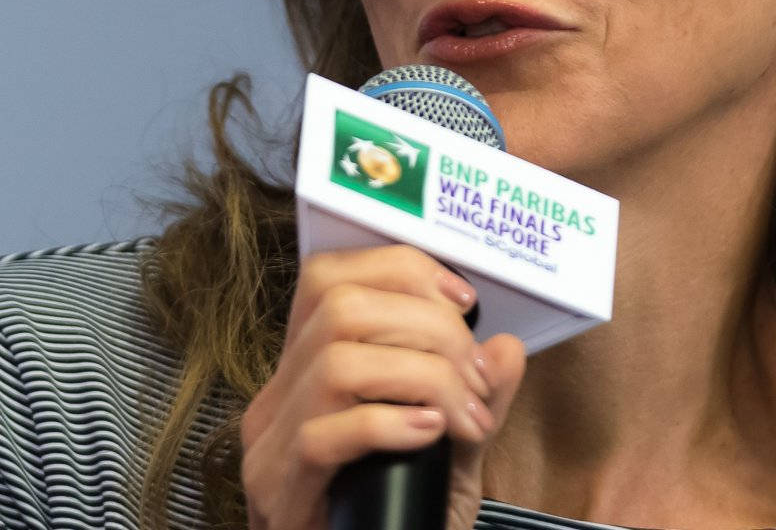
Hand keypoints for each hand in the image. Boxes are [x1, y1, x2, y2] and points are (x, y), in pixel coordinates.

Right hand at [240, 244, 526, 529]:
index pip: (331, 278)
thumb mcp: (450, 454)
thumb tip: (505, 348)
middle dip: (429, 327)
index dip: (402, 271)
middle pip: (339, 308)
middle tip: (476, 378)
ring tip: (465, 416)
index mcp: (308, 370)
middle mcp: (279, 396)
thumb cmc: (396, 519)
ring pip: (336, 364)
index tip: (464, 302)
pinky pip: (323, 436)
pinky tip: (430, 437)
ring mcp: (270, 445)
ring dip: (422, 378)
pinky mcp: (279, 491)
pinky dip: (390, 425)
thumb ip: (476, 401)